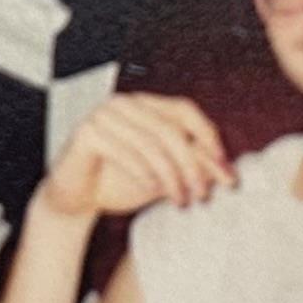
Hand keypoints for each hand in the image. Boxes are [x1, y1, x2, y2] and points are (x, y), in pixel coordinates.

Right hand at [34, 92, 231, 224]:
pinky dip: (143, 173)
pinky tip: (151, 190)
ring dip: (170, 176)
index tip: (224, 168)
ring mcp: (104, 114)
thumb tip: (224, 171)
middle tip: (202, 194)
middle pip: (171, 129)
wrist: (77, 199)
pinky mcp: (87, 131)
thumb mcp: (163, 175)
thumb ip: (189, 167)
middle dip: (192, 165)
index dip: (208, 137)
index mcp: (146, 104)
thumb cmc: (120, 182)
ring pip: (151, 143)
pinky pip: (124, 151)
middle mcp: (125, 103)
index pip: (185, 110)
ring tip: (180, 200)